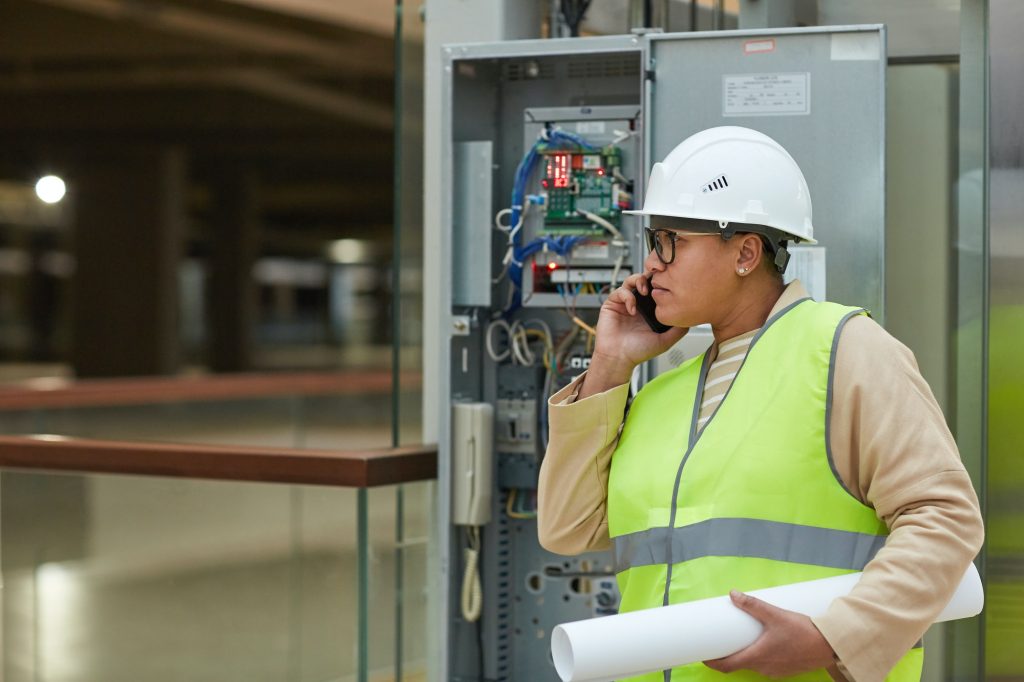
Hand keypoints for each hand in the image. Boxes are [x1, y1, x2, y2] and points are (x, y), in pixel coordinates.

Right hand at [578, 272, 686, 398]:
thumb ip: (678, 330)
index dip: (662, 283)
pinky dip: (627, 296)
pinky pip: (619, 291)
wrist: (619, 358)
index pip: (657, 289)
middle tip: (657, 280)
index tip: (670, 281)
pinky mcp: (612, 304)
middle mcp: (638, 304)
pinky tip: (632, 309)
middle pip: (644, 280)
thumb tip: (692, 319)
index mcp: (650, 309)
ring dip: (638, 281)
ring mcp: (624, 303)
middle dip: (651, 276)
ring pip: (631, 280)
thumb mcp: (665, 341)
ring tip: (644, 291)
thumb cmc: (639, 351)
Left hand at [703, 591, 837, 678]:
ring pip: (753, 665)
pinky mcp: (785, 671)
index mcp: (757, 656)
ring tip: (741, 640)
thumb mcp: (775, 615)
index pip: (727, 666)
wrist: (829, 645)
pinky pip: (766, 666)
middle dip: (728, 655)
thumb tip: (733, 594)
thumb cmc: (803, 631)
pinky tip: (763, 645)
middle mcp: (764, 668)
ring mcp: (775, 671)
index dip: (712, 662)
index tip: (703, 655)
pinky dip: (759, 657)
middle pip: (738, 665)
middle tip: (721, 642)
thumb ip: (753, 605)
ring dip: (745, 655)